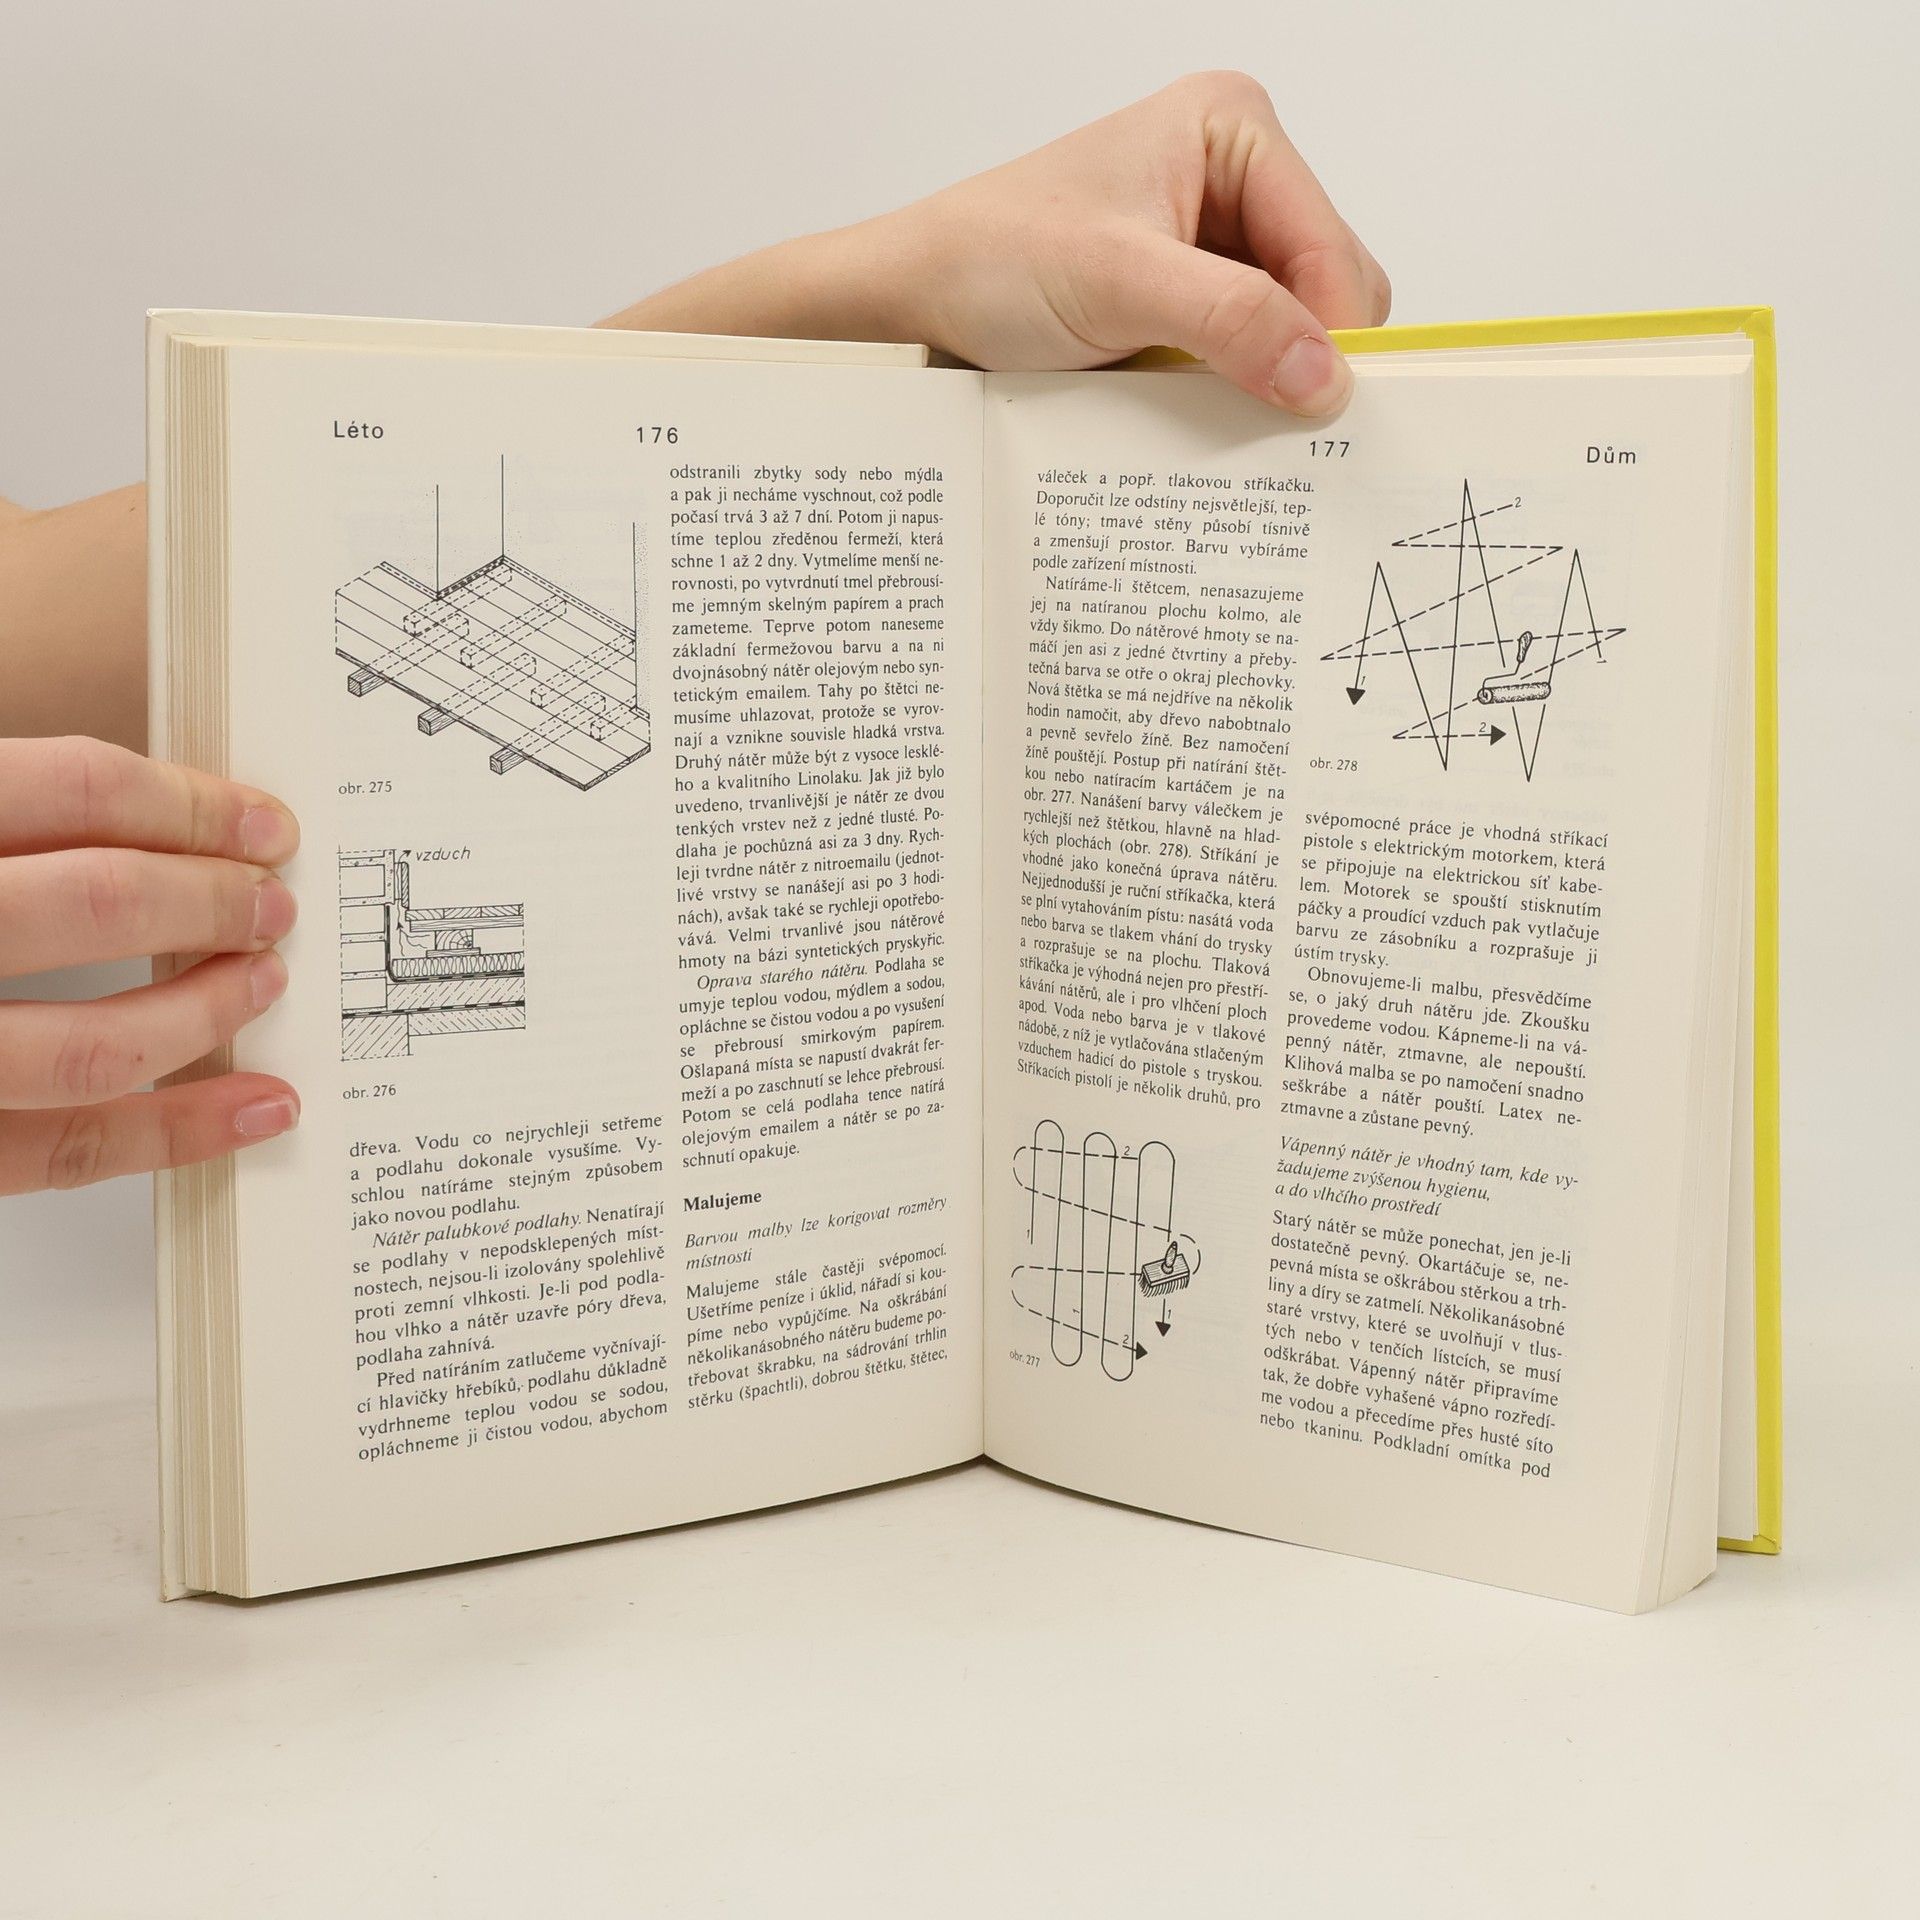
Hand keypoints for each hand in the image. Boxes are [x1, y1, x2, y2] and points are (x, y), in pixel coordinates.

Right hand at [0, 736, 299, 1194]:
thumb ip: (3, 815)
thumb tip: (143, 818)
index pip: (72, 788)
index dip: (190, 803)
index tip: (259, 822)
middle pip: (100, 902)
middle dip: (214, 900)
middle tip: (272, 903)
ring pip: (94, 1042)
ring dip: (207, 1011)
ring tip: (265, 983)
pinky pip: (62, 1151)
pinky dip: (176, 1133)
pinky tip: (253, 1110)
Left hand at [606, 72, 1389, 416]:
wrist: (914, 304)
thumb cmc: (991, 260)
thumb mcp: (1119, 283)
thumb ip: (1231, 319)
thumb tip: (1324, 375)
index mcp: (1233, 130)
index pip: (1331, 245)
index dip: (1333, 331)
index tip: (1324, 409)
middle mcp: (1233, 179)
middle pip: (1325, 290)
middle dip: (1301, 356)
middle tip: (1265, 419)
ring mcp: (1212, 244)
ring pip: (1293, 332)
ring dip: (1264, 380)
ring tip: (1212, 409)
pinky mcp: (1188, 303)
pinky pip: (1247, 357)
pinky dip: (1234, 392)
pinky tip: (1198, 411)